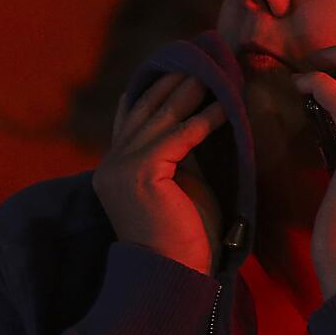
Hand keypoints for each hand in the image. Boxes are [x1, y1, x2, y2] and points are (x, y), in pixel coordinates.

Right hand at [93, 73, 227, 274]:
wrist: (175, 276)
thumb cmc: (185, 238)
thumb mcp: (181, 184)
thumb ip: (180, 153)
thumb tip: (200, 117)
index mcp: (114, 169)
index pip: (132, 118)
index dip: (154, 91)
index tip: (177, 67)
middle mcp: (110, 165)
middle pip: (145, 111)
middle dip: (173, 83)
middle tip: (199, 59)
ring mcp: (120, 168)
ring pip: (161, 119)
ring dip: (189, 92)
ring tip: (213, 71)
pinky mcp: (140, 173)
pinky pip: (179, 136)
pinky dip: (205, 119)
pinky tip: (225, 105)